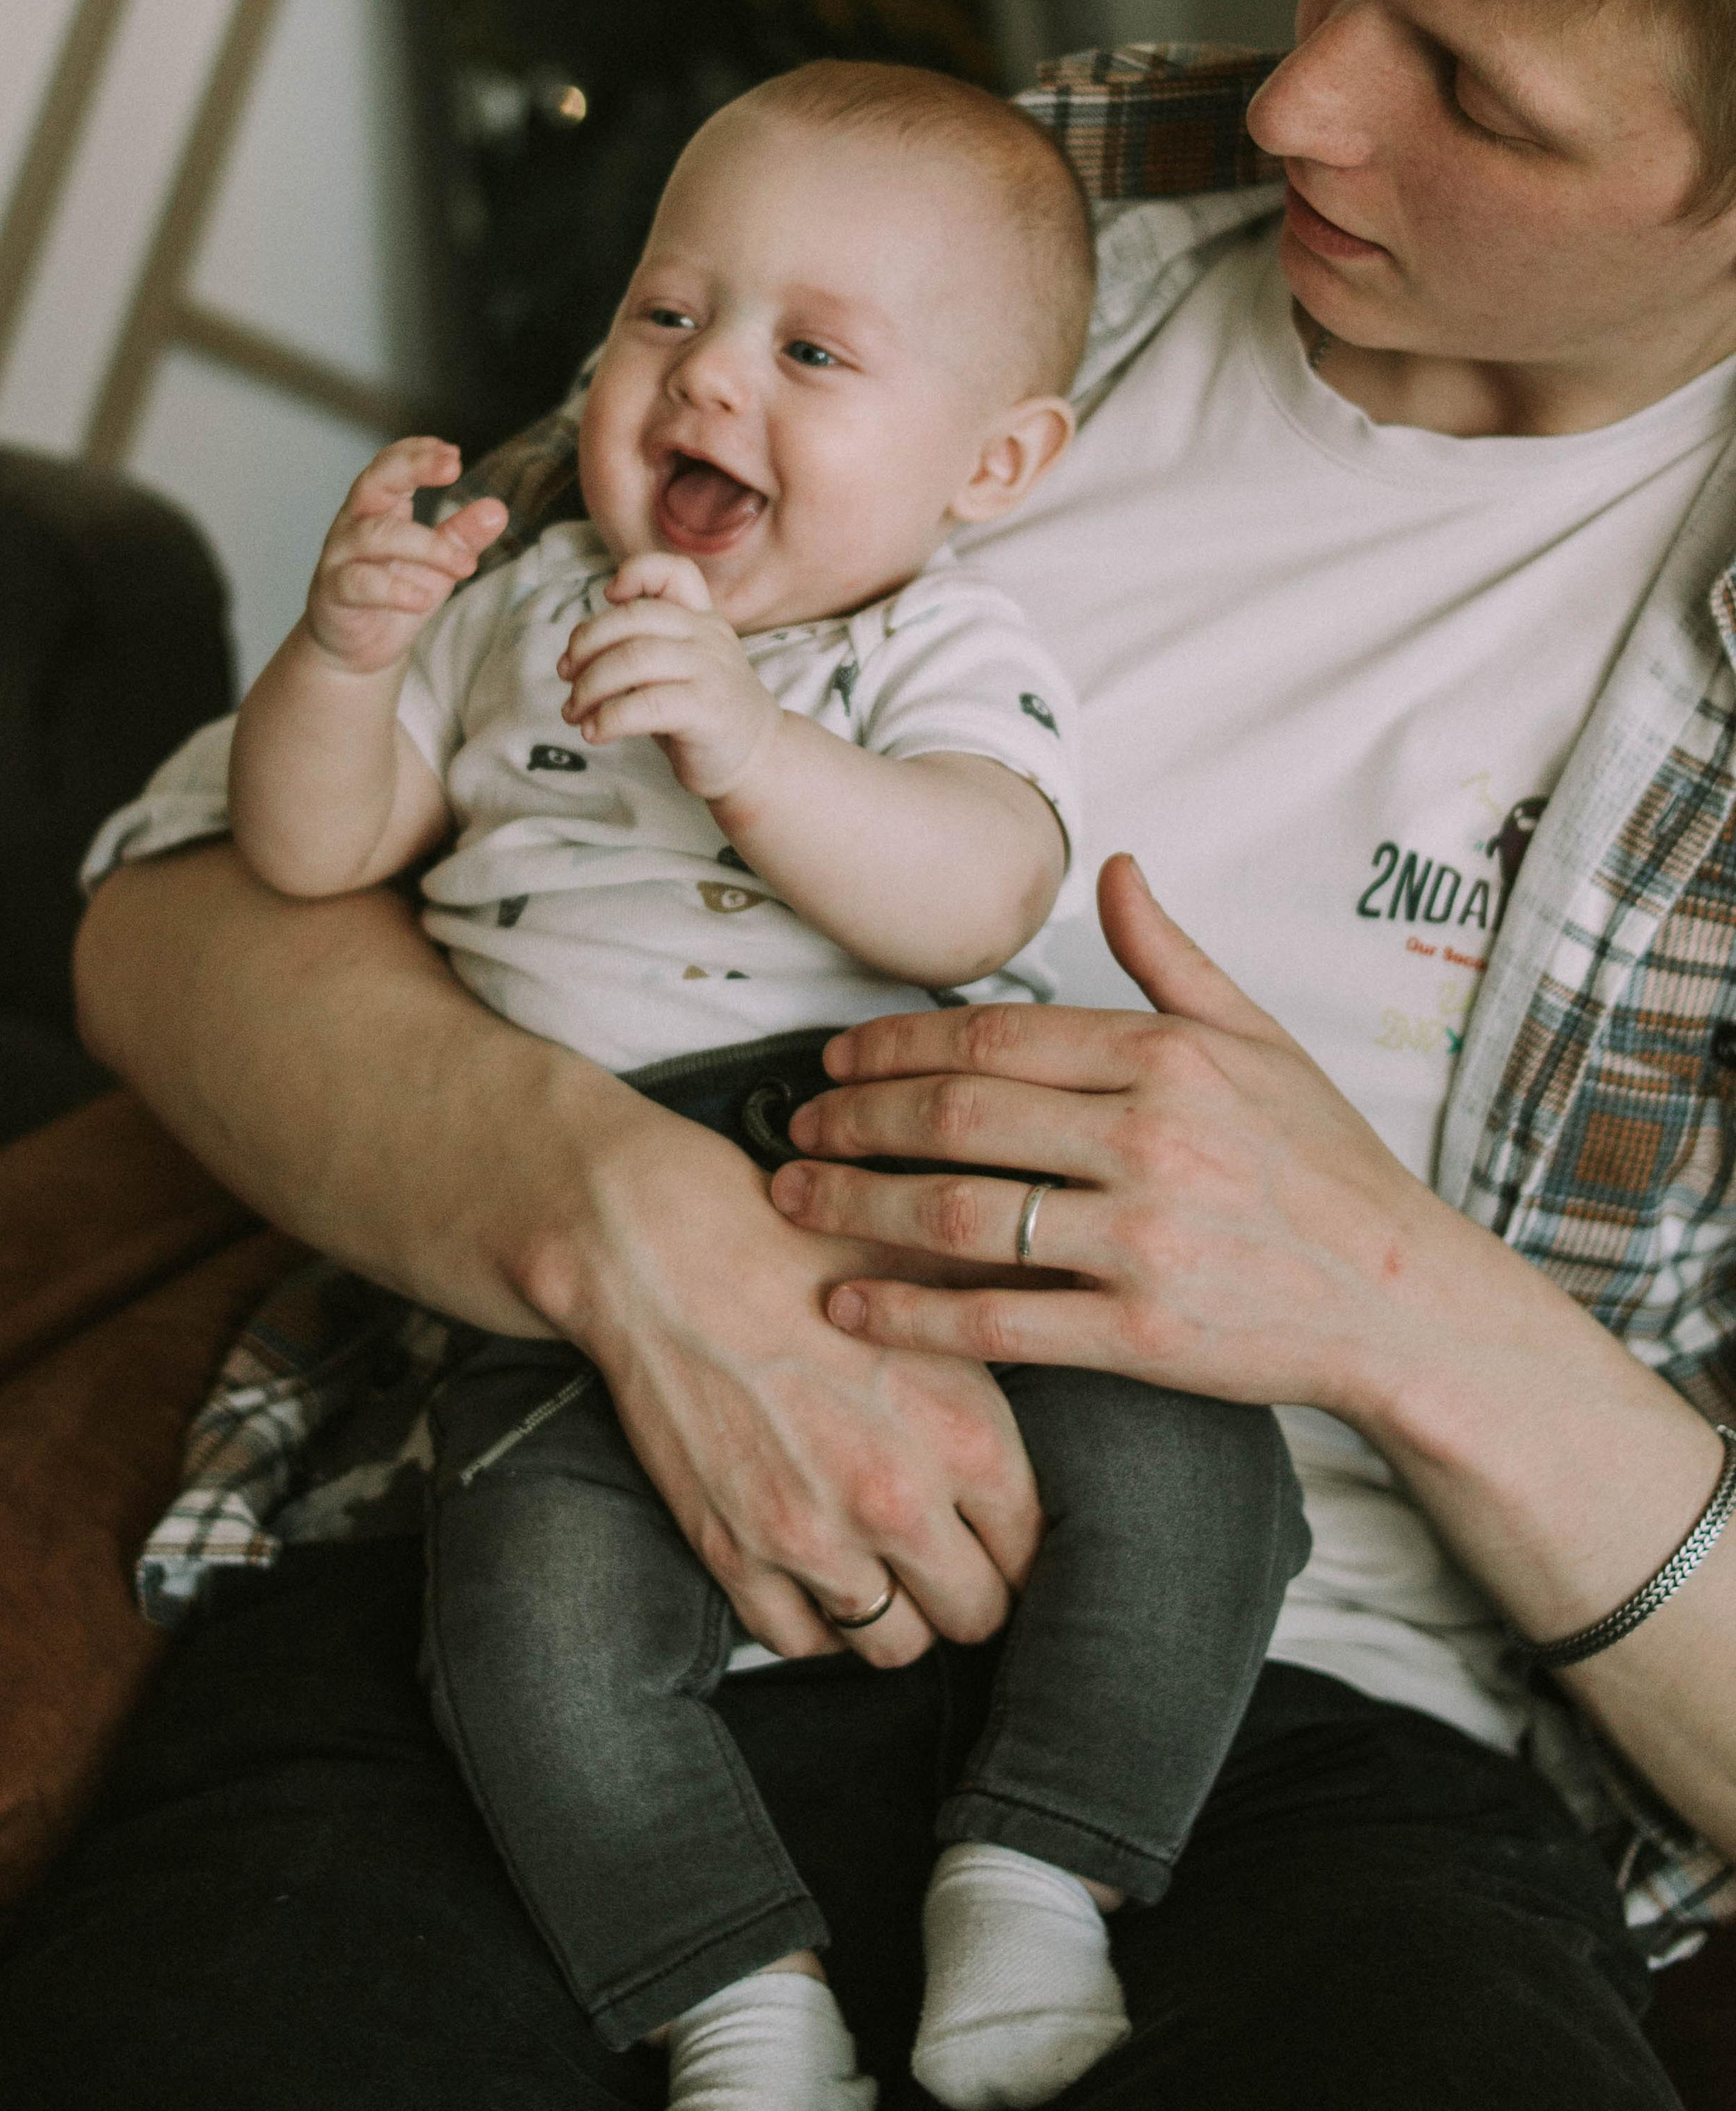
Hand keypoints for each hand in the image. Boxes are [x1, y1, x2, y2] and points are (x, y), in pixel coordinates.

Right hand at [304, 438, 507, 678]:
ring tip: (465, 565)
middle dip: (412, 468)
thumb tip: (497, 509)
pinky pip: (360, 582)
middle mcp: (355, 523)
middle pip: (374, 481)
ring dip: (427, 546)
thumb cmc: (394, 594)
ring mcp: (340, 556)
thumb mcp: (438, 564)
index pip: (392, 464)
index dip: (418, 453)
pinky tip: (423, 599)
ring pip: (376, 535)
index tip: (454, 454)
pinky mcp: (333, 592)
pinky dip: (394, 589)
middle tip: (453, 467)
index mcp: (379, 507)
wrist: (355, 648)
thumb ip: (462, 537)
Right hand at [542, 1104, 1044, 1670]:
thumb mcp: (927, 1278)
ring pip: (894, 1645)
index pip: (1031, 1553)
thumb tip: (1065, 1324)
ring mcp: (815, 1538)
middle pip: (974, 1615)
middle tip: (944, 1558)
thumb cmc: (799, 1250)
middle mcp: (899, 1503)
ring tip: (883, 1566)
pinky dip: (815, 1618)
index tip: (996, 1538)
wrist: (667, 1253)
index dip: (1016, 1547)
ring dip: (896, 1612)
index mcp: (965, 1436)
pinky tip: (816, 1568)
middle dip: (965, 1591)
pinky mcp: (737, 1554)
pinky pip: (801, 1640)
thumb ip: (998, 1328)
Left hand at [558, 552, 779, 799]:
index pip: (674, 572)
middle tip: (567, 675)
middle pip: (633, 618)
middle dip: (586, 644)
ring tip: (573, 712)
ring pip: (633, 658)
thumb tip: (575, 657)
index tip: (607, 596)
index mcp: (701, 619)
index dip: (635, 572)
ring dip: (589, 686)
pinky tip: (594, 732)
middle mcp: (708, 636)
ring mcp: (711, 671)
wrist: (758, 757)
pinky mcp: (707, 711)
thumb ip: (640, 648)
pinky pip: (645, 704)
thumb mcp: (678, 667)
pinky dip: (608, 718)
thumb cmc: (701, 712)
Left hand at [769, 852, 1461, 1430]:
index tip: (835, 1058)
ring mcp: (1143, 1239)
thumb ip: (1171, 958)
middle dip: (855, 1118)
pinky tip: (847, 1304)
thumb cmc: (1327, 1166)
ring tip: (794, 1199)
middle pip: (957, 1116)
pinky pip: (998, 1322)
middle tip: (794, 1124)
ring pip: (960, 1214)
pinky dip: (910, 1314)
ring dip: (857, 1204)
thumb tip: (1116, 867)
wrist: (1406, 1299)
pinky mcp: (1142, 1334)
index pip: (995, 1036)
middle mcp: (1150, 1138)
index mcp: (1168, 1057)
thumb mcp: (1260, 1039)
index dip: (897, 1046)